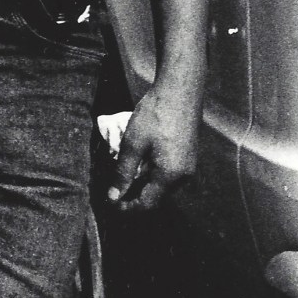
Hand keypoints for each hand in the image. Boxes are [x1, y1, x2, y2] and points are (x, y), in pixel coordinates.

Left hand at [106, 85, 198, 212]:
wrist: (180, 90)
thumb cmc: (155, 115)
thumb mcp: (132, 145)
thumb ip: (123, 173)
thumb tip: (113, 197)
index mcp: (170, 176)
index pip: (147, 205)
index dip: (127, 208)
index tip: (109, 202)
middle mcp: (183, 176)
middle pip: (156, 198)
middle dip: (134, 196)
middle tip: (113, 188)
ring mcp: (188, 166)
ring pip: (162, 186)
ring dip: (142, 184)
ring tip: (123, 173)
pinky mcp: (188, 155)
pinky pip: (168, 174)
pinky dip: (152, 174)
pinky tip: (139, 162)